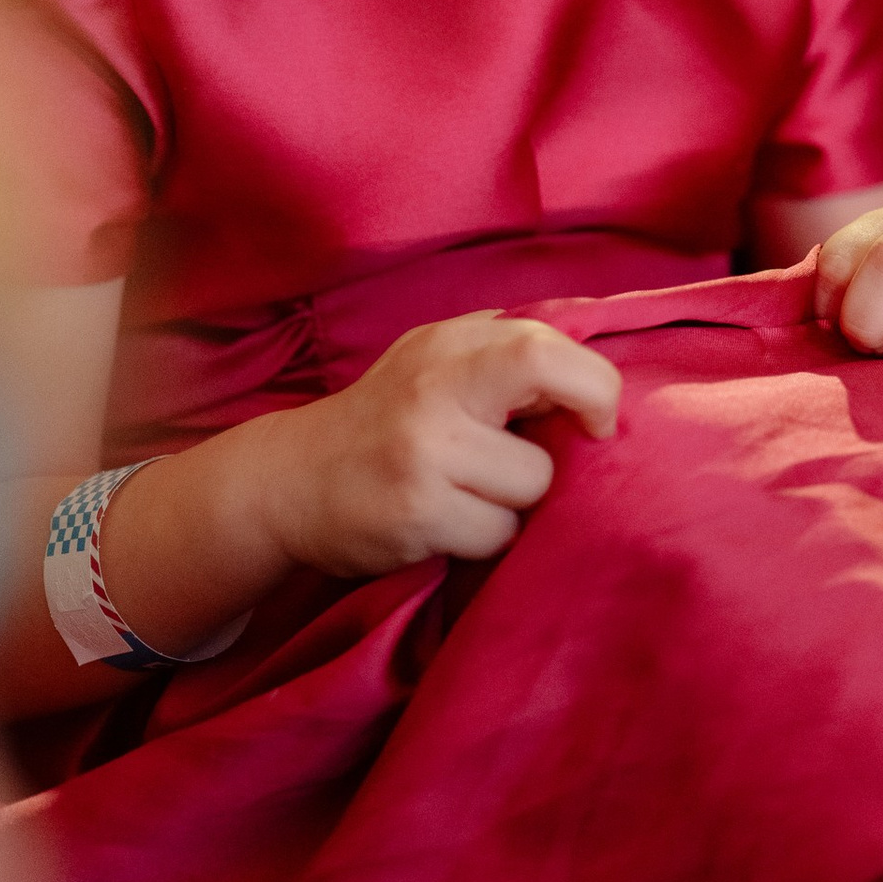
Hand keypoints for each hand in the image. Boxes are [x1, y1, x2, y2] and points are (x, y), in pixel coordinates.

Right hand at [232, 310, 623, 583]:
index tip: (593, 422)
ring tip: (469, 495)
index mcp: (450, 343)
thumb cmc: (382, 423)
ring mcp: (425, 449)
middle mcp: (436, 386)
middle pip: (556, 402)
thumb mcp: (431, 363)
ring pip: (534, 485)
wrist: (288, 481)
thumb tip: (591, 378)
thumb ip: (501, 357)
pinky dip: (485, 537)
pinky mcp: (418, 510)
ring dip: (515, 502)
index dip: (594, 386)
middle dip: (563, 445)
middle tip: (535, 462)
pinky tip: (446, 522)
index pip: (548, 347)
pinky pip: (498, 533)